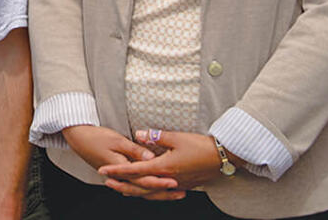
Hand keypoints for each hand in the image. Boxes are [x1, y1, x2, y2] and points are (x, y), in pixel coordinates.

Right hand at [61, 124, 181, 197]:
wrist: (79, 139)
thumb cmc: (96, 137)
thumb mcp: (116, 140)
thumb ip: (134, 150)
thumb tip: (150, 157)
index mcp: (121, 168)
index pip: (144, 180)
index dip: (160, 182)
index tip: (174, 182)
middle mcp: (121, 177)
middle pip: (145, 190)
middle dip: (164, 193)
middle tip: (181, 192)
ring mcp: (120, 177)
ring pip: (141, 191)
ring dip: (158, 193)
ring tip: (174, 193)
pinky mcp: (119, 175)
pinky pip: (136, 186)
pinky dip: (148, 190)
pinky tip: (156, 190)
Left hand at [97, 130, 224, 199]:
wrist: (224, 157)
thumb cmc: (201, 146)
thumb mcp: (177, 137)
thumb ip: (157, 136)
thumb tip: (139, 135)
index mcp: (164, 167)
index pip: (135, 170)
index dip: (118, 170)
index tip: (103, 169)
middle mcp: (168, 179)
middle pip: (139, 186)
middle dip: (121, 184)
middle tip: (106, 181)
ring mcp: (176, 184)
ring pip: (150, 192)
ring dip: (134, 189)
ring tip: (121, 186)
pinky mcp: (184, 185)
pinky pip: (161, 192)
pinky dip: (149, 191)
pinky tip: (145, 189)